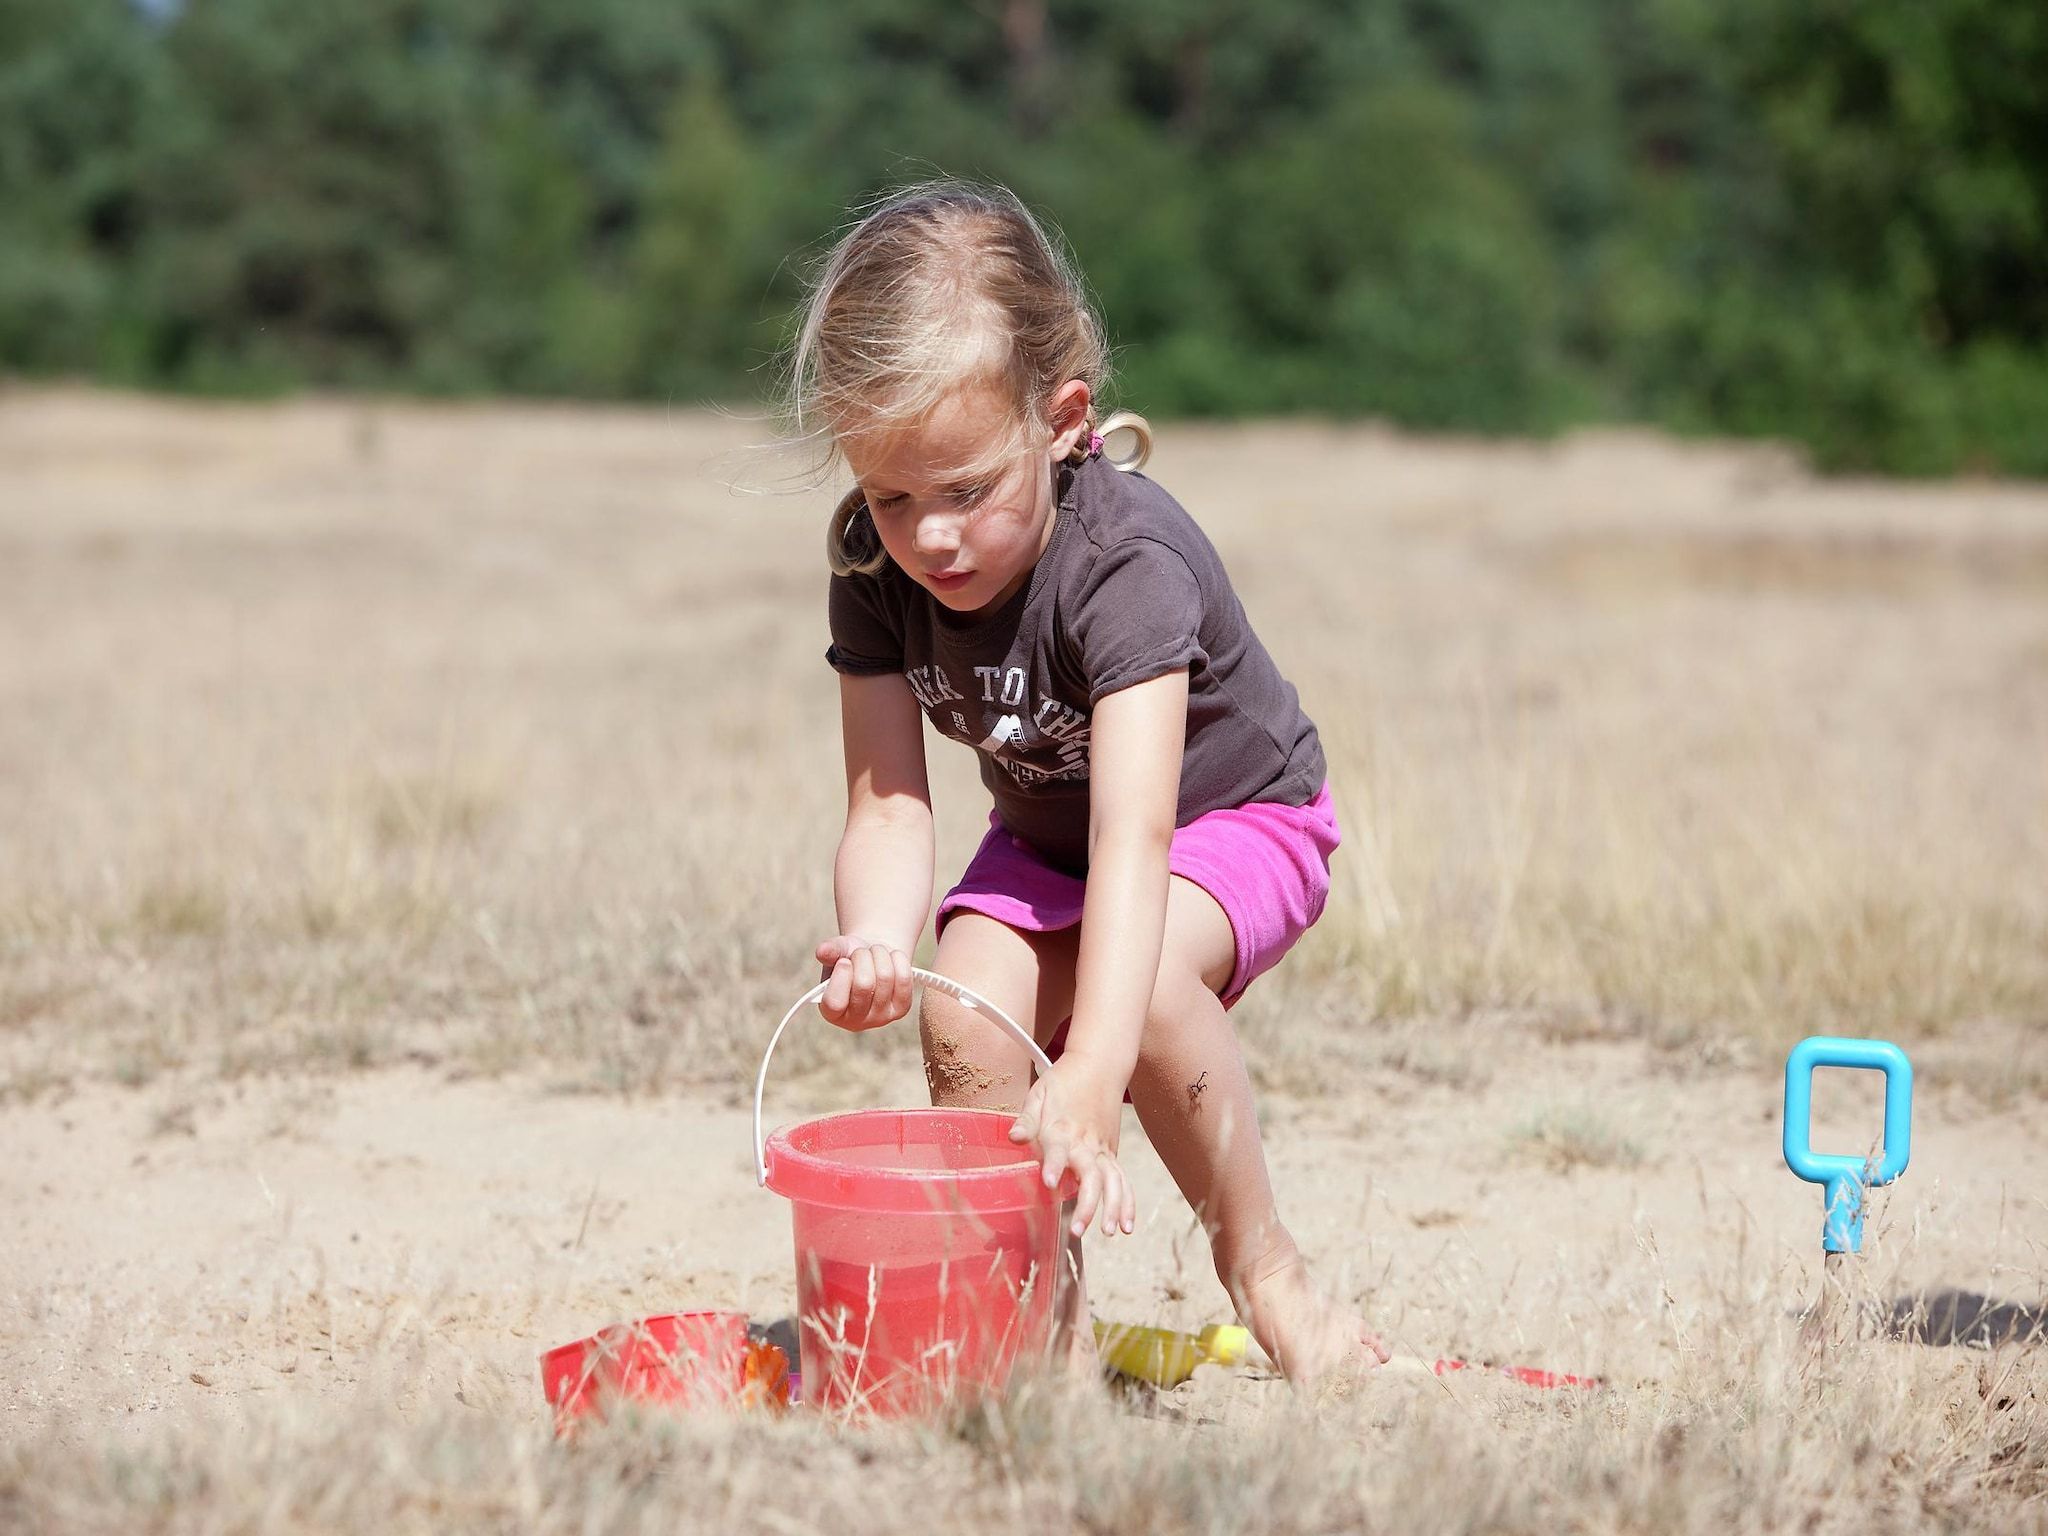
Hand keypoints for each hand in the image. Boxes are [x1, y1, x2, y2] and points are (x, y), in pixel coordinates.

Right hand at [814, 935, 913, 1031]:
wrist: (874, 960)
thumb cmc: (850, 958)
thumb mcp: (837, 952)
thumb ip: (829, 951)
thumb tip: (822, 951)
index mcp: (831, 1012)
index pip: (835, 1002)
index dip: (841, 977)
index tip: (844, 961)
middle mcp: (855, 1022)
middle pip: (864, 985)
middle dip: (862, 957)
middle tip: (861, 952)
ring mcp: (880, 1019)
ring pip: (885, 977)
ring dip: (879, 954)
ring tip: (874, 951)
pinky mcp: (901, 1010)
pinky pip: (904, 978)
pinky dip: (897, 959)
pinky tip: (890, 957)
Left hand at [1008, 1055, 1135, 1237]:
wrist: (1100, 1065)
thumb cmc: (1064, 1080)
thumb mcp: (1039, 1093)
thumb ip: (1027, 1119)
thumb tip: (1014, 1138)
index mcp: (1063, 1128)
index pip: (1057, 1149)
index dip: (1053, 1165)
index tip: (1048, 1183)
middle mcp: (1086, 1142)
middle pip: (1091, 1175)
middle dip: (1087, 1203)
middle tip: (1077, 1229)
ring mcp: (1103, 1149)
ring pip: (1113, 1182)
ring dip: (1112, 1207)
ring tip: (1108, 1232)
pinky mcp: (1112, 1153)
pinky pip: (1123, 1180)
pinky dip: (1127, 1202)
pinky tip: (1126, 1225)